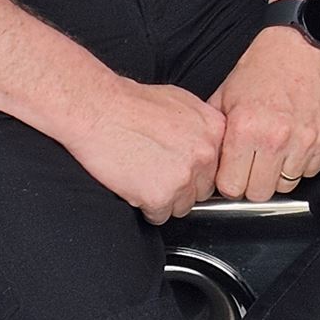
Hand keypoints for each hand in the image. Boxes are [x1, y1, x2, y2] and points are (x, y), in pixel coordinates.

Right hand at [62, 80, 226, 223]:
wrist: (100, 110)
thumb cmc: (133, 103)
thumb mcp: (182, 102)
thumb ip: (201, 127)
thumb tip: (207, 144)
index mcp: (214, 130)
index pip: (219, 165)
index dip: (199, 168)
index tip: (185, 167)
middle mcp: (205, 154)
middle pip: (203, 188)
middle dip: (183, 185)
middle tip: (160, 172)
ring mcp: (184, 176)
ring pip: (183, 206)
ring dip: (166, 198)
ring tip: (146, 177)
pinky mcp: (160, 196)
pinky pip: (160, 216)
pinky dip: (147, 207)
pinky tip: (136, 185)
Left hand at [211, 26, 319, 201]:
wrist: (305, 42)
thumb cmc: (265, 65)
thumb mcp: (226, 94)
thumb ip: (215, 133)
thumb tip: (207, 163)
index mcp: (246, 128)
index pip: (231, 187)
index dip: (229, 181)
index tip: (233, 172)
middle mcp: (276, 138)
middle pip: (259, 193)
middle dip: (253, 182)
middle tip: (254, 164)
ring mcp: (306, 140)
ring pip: (286, 185)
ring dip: (279, 173)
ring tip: (276, 149)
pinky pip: (311, 170)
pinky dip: (302, 162)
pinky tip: (295, 141)